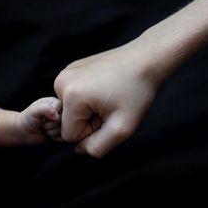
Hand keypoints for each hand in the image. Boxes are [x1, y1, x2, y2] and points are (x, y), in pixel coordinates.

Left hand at [15, 97, 61, 144]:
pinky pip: (65, 137)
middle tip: (42, 124)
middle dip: (51, 125)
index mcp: (54, 102)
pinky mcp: (62, 132)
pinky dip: (56, 138)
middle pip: (65, 119)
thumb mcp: (33, 111)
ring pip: (65, 129)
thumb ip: (45, 108)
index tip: (42, 117)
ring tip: (44, 129)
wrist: (24, 132)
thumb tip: (57, 116)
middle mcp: (60, 111)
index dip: (52, 115)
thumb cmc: (27, 119)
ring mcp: (62, 122)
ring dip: (52, 132)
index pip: (63, 107)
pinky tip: (49, 134)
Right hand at [54, 40, 160, 157]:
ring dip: (90, 110)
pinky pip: (75, 96)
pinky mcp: (72, 68)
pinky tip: (106, 88)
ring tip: (109, 96)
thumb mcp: (122, 128)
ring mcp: (66, 73)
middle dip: (90, 121)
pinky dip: (89, 97)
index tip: (109, 117)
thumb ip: (97, 147)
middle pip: (68, 122)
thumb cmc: (137, 91)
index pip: (70, 135)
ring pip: (71, 110)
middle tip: (112, 107)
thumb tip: (79, 149)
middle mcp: (61, 82)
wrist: (146, 59)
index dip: (92, 133)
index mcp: (71, 97)